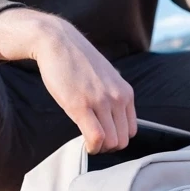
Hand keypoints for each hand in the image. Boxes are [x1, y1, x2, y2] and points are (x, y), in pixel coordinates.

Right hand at [0, 8, 136, 153]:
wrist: (58, 42)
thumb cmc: (78, 62)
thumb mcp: (106, 78)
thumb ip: (113, 97)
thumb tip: (113, 120)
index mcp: (125, 92)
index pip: (131, 131)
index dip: (117, 139)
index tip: (103, 137)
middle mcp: (117, 98)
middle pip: (122, 140)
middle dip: (108, 147)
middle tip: (93, 142)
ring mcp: (100, 102)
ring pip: (111, 142)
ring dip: (99, 148)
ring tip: (88, 142)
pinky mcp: (80, 105)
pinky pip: (95, 137)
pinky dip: (91, 147)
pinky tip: (84, 144)